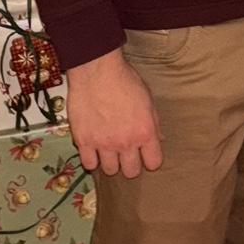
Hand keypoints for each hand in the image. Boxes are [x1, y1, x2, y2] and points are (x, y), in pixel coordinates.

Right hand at [66, 48, 162, 177]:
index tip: (146, 154)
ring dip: (111, 162)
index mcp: (145, 131)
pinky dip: (92, 159)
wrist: (97, 70)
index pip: (154, 163)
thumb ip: (154, 122)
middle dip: (130, 164)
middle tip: (126, 153)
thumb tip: (159, 139)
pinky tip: (94, 148)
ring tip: (109, 150)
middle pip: (131, 172)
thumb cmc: (125, 79)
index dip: (151, 159)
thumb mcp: (147, 98)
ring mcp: (104, 144)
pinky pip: (89, 164)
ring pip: (110, 171)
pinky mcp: (84, 141)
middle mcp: (126, 142)